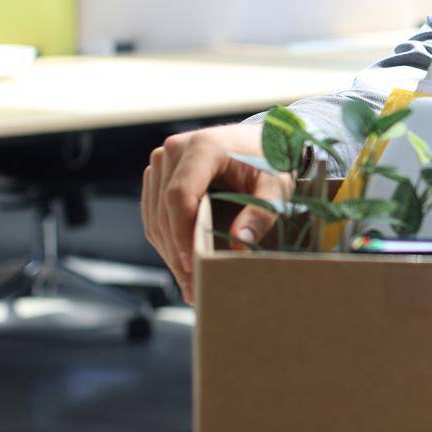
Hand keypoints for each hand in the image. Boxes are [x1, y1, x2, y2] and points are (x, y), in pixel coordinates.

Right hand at [141, 123, 287, 303]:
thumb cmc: (272, 163)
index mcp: (202, 147)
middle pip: (163, 210)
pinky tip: (183, 265)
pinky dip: (168, 241)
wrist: (262, 143)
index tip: (193, 264)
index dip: (182, 233)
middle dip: (177, 252)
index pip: (179, 196)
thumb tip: (240, 244)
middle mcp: (173, 151)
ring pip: (154, 216)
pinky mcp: (159, 176)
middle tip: (193, 289)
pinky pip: (155, 214)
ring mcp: (162, 162)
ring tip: (189, 286)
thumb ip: (262, 213)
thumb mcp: (277, 187)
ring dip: (169, 252)